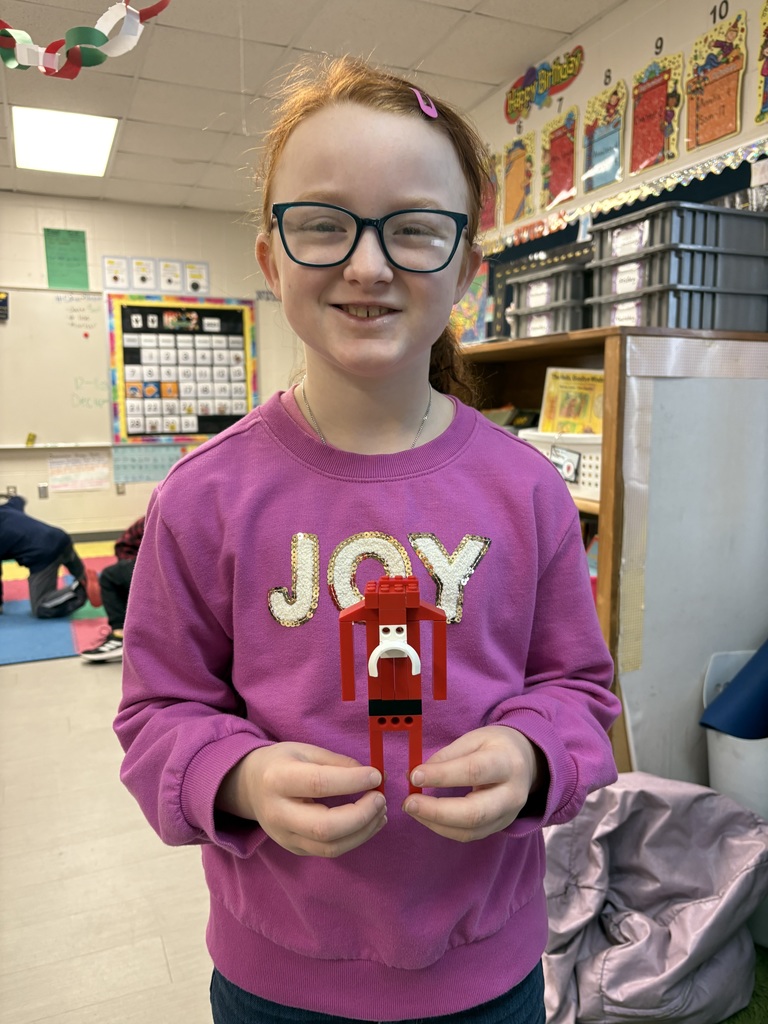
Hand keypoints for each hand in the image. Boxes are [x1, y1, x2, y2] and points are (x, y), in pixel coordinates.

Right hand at [216, 742, 385, 857]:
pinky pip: (329, 851)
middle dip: (361, 816)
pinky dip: (354, 839)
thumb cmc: (281, 763)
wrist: (249, 786)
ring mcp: (284, 836)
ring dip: (363, 831)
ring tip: (380, 812)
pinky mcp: (294, 849)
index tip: (376, 775)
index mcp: (277, 779)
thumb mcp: (304, 750)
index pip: (318, 784)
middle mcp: (278, 813)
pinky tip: (368, 823)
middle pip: (324, 828)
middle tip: (380, 799)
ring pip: (330, 847)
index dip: (352, 781)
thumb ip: (337, 763)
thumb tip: (372, 776)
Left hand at [403, 726, 544, 841]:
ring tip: (413, 809)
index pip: (473, 771)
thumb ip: (448, 755)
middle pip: (474, 812)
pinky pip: (470, 835)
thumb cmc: (497, 746)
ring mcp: (509, 815)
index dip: (442, 776)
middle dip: (437, 811)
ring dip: (436, 823)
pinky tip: (428, 816)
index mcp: (507, 762)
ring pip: (471, 830)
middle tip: (409, 803)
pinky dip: (444, 828)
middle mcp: (512, 793)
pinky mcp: (500, 827)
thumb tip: (418, 774)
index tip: (414, 776)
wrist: (529, 761)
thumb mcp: (475, 738)